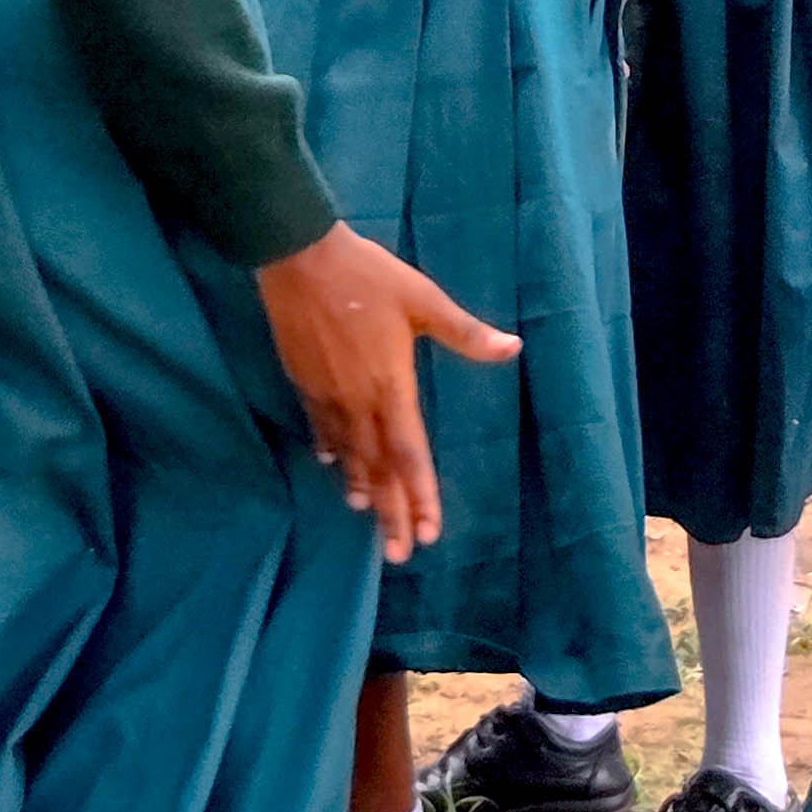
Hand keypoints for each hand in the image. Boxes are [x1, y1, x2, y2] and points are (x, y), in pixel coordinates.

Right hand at [255, 223, 516, 562]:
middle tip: (398, 552)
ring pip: (348, 452)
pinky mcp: (303, 380)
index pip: (410, 454)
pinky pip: (321, 426)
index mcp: (392, 386)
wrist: (299, 258)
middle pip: (378, 466)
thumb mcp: (424, 299)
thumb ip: (464, 333)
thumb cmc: (368, 277)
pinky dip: (331, 449)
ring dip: (361, 485)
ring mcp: (327, 393)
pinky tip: (333, 464)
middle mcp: (359, 401)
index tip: (427, 532)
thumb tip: (512, 347)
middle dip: (390, 511)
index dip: (420, 495)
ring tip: (367, 514)